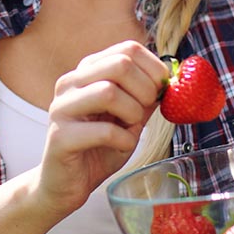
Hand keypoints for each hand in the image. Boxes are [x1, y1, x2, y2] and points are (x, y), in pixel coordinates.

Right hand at [32, 40, 168, 218]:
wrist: (66, 184)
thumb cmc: (98, 148)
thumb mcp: (128, 119)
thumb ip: (144, 98)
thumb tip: (172, 82)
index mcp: (86, 72)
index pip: (127, 49)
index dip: (154, 68)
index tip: (162, 90)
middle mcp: (69, 83)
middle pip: (119, 65)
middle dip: (145, 89)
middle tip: (146, 111)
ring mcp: (61, 108)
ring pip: (108, 92)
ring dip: (132, 113)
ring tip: (132, 129)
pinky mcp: (60, 137)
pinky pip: (104, 131)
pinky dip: (123, 140)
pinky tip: (121, 146)